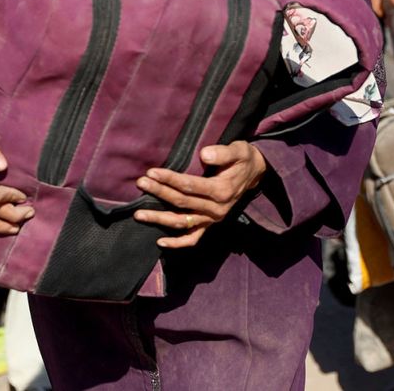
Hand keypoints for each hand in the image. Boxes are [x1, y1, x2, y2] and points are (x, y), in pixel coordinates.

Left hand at [133, 142, 267, 248]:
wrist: (255, 174)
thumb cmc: (242, 159)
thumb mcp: (239, 150)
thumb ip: (222, 153)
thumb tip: (204, 154)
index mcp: (222, 191)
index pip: (190, 186)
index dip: (170, 179)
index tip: (152, 172)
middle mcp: (217, 209)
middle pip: (182, 203)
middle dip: (159, 193)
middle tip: (141, 183)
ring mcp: (212, 220)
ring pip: (182, 222)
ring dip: (160, 219)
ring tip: (139, 214)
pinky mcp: (210, 225)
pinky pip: (193, 238)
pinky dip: (177, 243)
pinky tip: (160, 241)